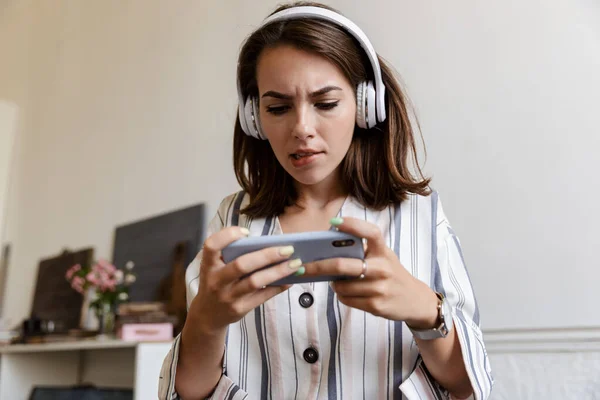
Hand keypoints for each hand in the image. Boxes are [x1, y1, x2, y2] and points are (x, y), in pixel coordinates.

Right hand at [188, 227, 302, 335]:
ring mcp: (228, 296)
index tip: (247, 233)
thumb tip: (267, 243)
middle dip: (267, 255)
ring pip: (255, 281)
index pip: (211, 245)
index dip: (228, 236)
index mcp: (208, 265)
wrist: (208, 315)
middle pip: (242, 265)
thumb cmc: (217, 282)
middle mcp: (216, 280)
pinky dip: (278, 286)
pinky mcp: (240, 309)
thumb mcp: (215, 267)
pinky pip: (263, 295)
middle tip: (288, 249)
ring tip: (296, 263)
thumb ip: (231, 255)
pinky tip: (291, 279)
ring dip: (278, 271)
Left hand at [303, 217, 438, 327]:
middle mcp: (382, 268)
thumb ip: (362, 251)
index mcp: (383, 251)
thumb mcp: (383, 257)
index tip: (334, 222)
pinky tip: (347, 292)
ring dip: (333, 284)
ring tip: (336, 281)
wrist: (414, 300)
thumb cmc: (391, 274)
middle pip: (342, 265)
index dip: (353, 225)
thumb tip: (326, 250)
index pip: (370, 232)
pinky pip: (346, 299)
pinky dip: (341, 295)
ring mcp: (379, 288)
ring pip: (341, 286)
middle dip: (318, 266)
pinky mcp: (376, 305)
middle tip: (302, 266)